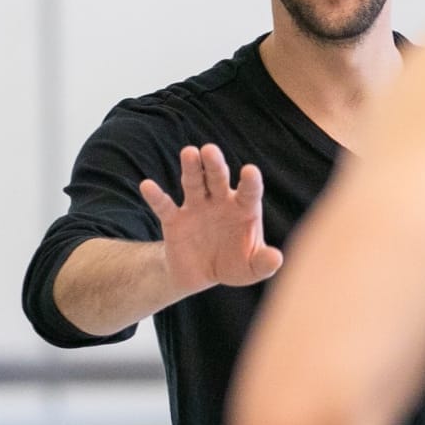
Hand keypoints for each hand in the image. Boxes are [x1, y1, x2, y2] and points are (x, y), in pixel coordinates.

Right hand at [140, 144, 284, 295]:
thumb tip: (276, 259)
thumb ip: (263, 264)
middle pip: (218, 178)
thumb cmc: (233, 264)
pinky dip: (156, 196)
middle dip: (215, 164)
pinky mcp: (174, 220)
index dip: (250, 181)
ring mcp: (196, 207)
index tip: (249, 171)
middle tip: (210, 150)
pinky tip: (147, 186)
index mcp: (243, 208)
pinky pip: (165, 206)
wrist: (201, 274)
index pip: (249, 191)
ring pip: (193, 183)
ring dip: (191, 168)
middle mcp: (220, 201)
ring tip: (189, 152)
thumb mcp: (251, 269)